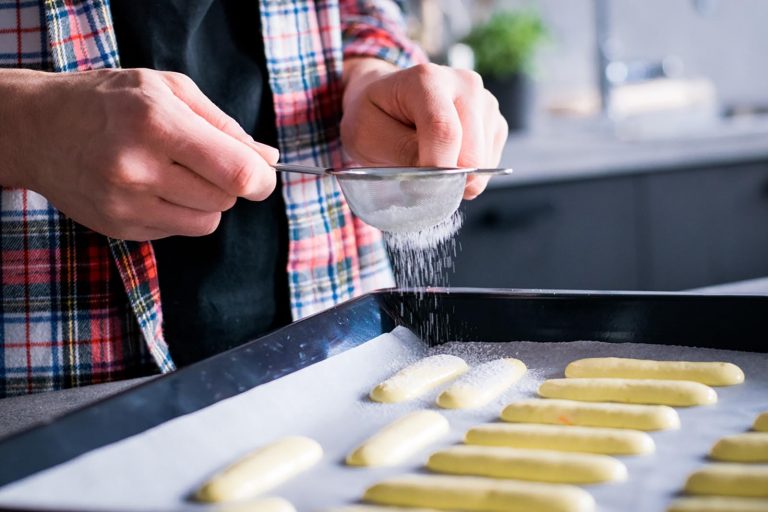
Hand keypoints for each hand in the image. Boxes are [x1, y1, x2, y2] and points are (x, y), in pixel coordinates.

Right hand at [2, 68, 277, 239]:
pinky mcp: (120, 228)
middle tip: (204, 161)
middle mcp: (138, 167)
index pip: (236, 172)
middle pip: (225, 199)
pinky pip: (178, 231)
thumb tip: (268, 159)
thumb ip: (224, 125)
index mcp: (156, 122)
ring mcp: (126, 204)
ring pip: (206, 222)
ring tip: (176, 173)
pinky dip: (179, 212)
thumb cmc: (111, 100)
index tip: (263, 176)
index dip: (262, 179)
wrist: (38, 128)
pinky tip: (152, 187)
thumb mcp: (169, 89)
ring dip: (205, 201)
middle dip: (229, 183)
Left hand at [340, 59, 507, 198]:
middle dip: (446, 178)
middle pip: (471, 152)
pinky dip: (467, 174)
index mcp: (427, 79)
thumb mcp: (368, 136)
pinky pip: (489, 165)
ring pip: (483, 162)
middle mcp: (464, 83)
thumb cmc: (373, 116)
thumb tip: (439, 178)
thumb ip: (403, 153)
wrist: (384, 101)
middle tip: (418, 177)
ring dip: (456, 176)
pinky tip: (445, 159)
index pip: (444, 131)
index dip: (436, 168)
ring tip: (428, 160)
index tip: (420, 190)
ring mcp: (485, 102)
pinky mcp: (495, 122)